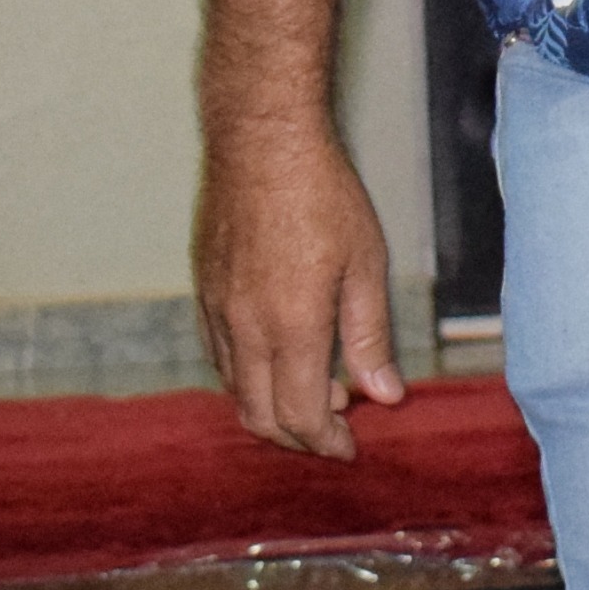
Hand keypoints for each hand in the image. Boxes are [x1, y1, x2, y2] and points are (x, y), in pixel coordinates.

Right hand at [194, 128, 407, 457]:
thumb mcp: (365, 265)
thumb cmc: (322, 195)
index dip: (327, 443)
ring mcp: (217, 311)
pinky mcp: (202, 290)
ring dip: (270, 408)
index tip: (350, 447)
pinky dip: (244, 377)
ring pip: (234, 390)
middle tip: (335, 427)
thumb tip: (386, 394)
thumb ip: (370, 336)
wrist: (262, 142)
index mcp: (291, 328)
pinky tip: (275, 360)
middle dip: (298, 437)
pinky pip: (217, 356)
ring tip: (313, 392)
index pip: (302, 416)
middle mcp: (246, 329)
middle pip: (261, 416)